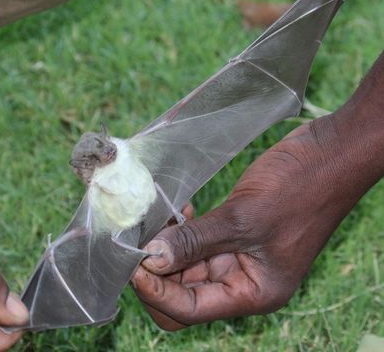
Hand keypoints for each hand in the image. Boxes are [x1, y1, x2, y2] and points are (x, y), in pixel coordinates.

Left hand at [132, 53, 383, 329]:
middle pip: (184, 292)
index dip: (157, 291)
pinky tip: (179, 211)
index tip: (132, 262)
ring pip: (187, 265)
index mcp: (253, 292)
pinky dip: (182, 231)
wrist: (330, 153)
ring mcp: (237, 255)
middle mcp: (242, 280)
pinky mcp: (234, 232)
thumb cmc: (301, 188)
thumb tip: (151, 260)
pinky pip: (197, 241)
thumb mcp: (244, 219)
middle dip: (157, 270)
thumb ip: (195, 241)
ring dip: (166, 247)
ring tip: (155, 220)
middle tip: (138, 239)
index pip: (190, 309)